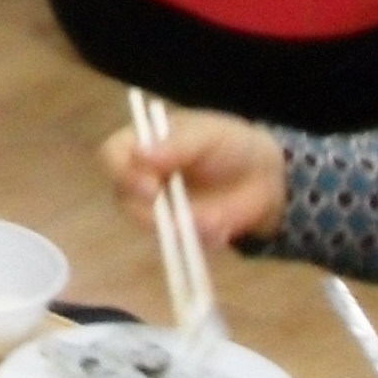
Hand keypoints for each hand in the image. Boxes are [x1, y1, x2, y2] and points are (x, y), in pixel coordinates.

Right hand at [101, 105, 285, 249]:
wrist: (265, 175)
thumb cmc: (231, 143)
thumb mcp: (208, 135)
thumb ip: (176, 145)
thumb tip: (139, 154)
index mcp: (142, 143)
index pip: (112, 155)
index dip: (122, 172)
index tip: (150, 186)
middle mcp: (141, 176)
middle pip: (122, 196)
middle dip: (146, 210)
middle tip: (177, 216)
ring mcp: (157, 207)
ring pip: (147, 225)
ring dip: (177, 227)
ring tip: (212, 220)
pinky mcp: (176, 232)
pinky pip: (179, 243)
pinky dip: (201, 237)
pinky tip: (222, 228)